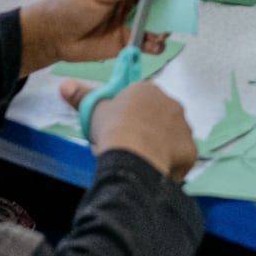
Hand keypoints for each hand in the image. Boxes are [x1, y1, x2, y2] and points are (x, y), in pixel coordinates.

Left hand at [21, 0, 169, 71]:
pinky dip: (155, 45)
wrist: (52, 36)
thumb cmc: (71, 6)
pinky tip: (152, 45)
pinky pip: (149, 43)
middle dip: (169, 6)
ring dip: (164, 27)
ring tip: (159, 32)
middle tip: (173, 14)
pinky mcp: (129, 42)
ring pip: (158, 21)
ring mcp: (131, 21)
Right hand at [64, 80, 197, 182]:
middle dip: (143, 131)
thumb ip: (81, 96)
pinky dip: (168, 164)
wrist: (134, 156)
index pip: (139, 101)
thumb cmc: (113, 129)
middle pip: (156, 118)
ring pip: (169, 137)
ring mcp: (184, 127)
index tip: (115, 130)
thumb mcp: (94, 111)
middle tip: (124, 147)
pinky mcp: (190, 150)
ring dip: (156, 147)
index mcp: (148, 90)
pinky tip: (153, 171)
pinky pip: (178, 157)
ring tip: (138, 161)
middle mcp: (171, 104)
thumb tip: (65, 85)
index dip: (126, 116)